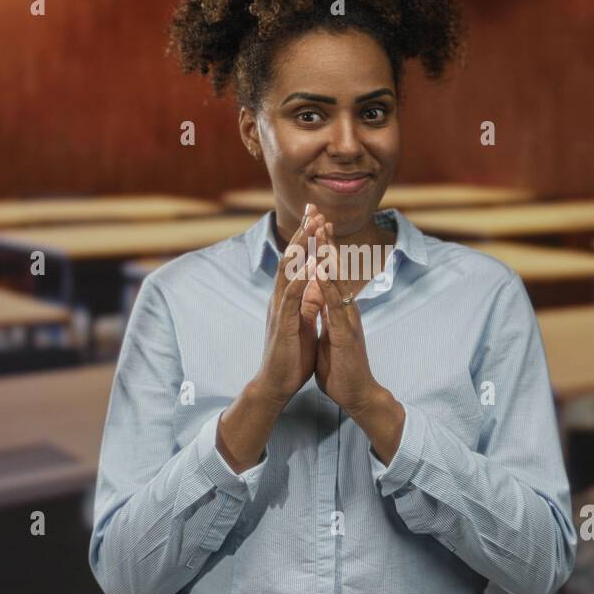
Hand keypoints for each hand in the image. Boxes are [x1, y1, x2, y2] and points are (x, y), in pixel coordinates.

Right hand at [253, 203, 325, 408]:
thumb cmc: (291, 355)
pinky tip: (309, 265)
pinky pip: (292, 298)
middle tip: (313, 210)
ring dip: (301, 249)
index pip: (297, 262)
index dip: (306, 239)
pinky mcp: (284, 324)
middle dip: (302, 234)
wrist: (277, 384)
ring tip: (311, 227)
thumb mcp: (302, 323)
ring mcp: (280, 309)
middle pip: (290, 258)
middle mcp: (281, 298)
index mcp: (288, 298)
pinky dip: (300, 279)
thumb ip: (306, 303)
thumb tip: (313, 286)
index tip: (317, 216)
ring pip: (289, 272)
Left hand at [311, 221, 381, 415]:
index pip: (330, 272)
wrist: (357, 394)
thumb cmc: (342, 367)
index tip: (315, 225)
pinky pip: (335, 306)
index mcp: (339, 308)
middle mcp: (346, 308)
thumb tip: (319, 299)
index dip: (322, 249)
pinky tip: (321, 271)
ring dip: (329, 255)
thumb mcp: (330, 334)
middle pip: (336, 268)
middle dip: (327, 241)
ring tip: (321, 231)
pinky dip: (327, 287)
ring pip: (338, 281)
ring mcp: (348, 319)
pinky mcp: (346, 333)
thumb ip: (325, 315)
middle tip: (320, 214)